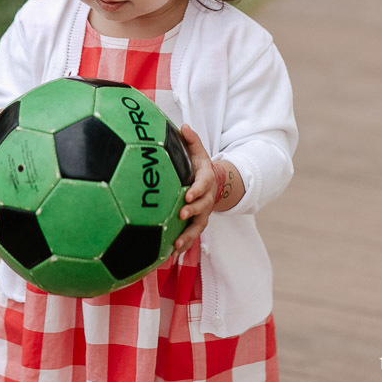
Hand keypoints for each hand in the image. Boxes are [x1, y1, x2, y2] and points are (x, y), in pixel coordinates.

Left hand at [171, 124, 216, 258]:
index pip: (203, 185)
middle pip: (202, 207)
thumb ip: (191, 140)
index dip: (196, 190)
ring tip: (175, 246)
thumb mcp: (197, 151)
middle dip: (193, 212)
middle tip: (181, 215)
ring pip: (198, 227)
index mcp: (205, 180)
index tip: (187, 194)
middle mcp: (206, 198)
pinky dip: (181, 244)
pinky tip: (167, 255)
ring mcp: (203, 213)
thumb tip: (183, 127)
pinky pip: (190, 235)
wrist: (213, 182)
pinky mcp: (196, 223)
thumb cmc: (198, 165)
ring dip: (188, 237)